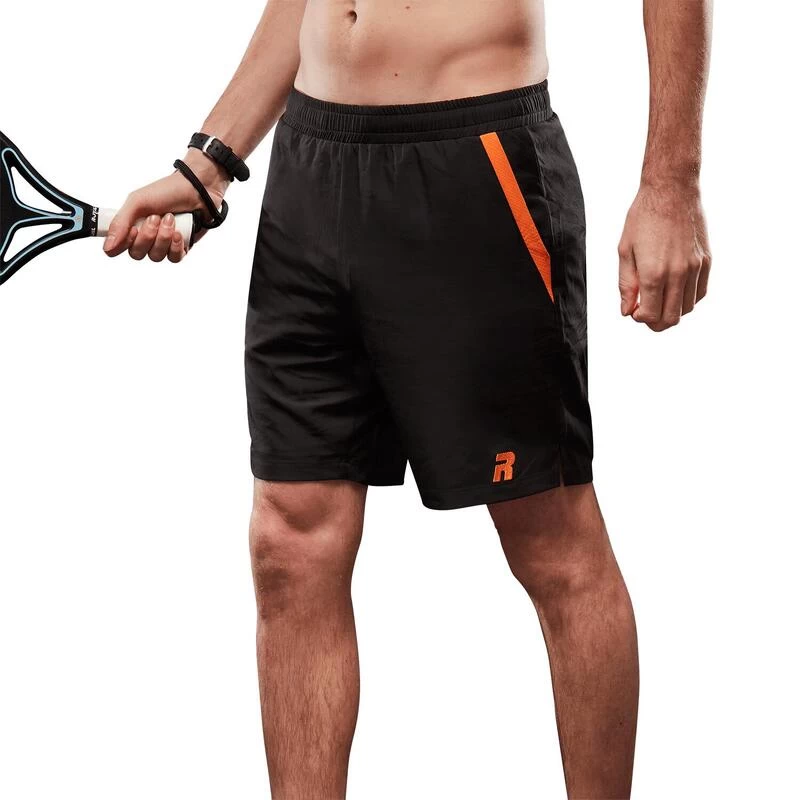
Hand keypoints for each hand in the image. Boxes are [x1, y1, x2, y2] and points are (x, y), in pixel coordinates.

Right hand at [103, 150, 229, 261]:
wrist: (198, 188)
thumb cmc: (166, 191)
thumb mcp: (137, 202)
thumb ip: (120, 224)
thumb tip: (107, 247)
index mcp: (131, 225)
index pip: (117, 248)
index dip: (123, 243)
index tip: (133, 229)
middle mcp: (146, 237)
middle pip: (137, 254)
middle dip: (147, 236)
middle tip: (156, 217)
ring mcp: (164, 244)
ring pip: (156, 257)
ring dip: (163, 238)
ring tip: (170, 219)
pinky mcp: (181, 248)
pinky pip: (174, 258)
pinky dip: (176, 246)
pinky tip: (180, 232)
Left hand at [618, 179, 710, 331]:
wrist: (672, 191)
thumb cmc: (643, 218)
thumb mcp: (625, 251)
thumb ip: (626, 285)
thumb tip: (627, 310)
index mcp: (653, 273)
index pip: (650, 316)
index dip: (639, 318)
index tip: (633, 309)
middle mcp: (677, 274)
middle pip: (671, 319)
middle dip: (655, 322)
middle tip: (645, 312)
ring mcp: (695, 268)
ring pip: (687, 309)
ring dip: (671, 311)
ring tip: (658, 299)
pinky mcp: (707, 261)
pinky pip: (700, 293)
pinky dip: (687, 299)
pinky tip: (674, 291)